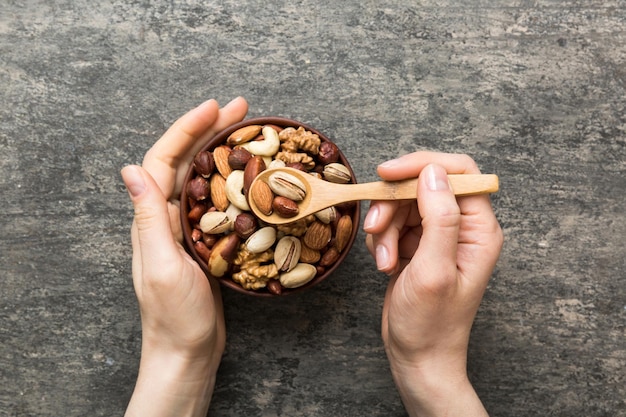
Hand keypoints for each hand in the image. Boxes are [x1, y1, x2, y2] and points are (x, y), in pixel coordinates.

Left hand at [121, 97, 247, 416]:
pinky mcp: (206, 241)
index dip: (186, 130)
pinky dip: (233, 181)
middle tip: (242, 108)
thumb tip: (130, 169)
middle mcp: (167, 217)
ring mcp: (187, 228)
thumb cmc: (175, 316)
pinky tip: (251, 175)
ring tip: (249, 130)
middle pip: (186, 162)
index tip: (213, 107)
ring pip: (204, 178)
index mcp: (153, 219)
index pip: (164, 161)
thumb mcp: (161, 265)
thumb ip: (149, 218)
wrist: (188, 350)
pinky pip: (218, 201)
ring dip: (223, 151)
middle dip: (210, 130)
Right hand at [363, 152, 502, 416]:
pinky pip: (394, 222)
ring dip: (385, 227)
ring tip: (384, 261)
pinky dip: (382, 238)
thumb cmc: (431, 323)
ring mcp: (439, 235)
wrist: (417, 356)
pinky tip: (384, 264)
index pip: (458, 172)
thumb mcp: (434, 270)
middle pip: (423, 185)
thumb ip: (439, 218)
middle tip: (377, 230)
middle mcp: (463, 227)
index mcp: (480, 230)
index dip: (421, 165)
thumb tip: (433, 172)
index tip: (387, 174)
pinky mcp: (418, 244)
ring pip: (403, 203)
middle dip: (394, 205)